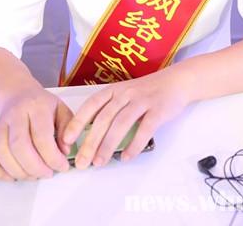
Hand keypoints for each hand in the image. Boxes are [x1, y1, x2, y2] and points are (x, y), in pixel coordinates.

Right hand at [0, 87, 72, 180]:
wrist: (19, 93)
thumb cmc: (42, 104)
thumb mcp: (62, 109)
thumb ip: (67, 128)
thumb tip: (65, 151)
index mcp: (36, 106)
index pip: (41, 135)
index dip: (52, 156)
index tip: (62, 166)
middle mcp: (15, 115)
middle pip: (19, 145)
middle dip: (35, 167)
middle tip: (47, 174)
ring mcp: (0, 125)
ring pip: (1, 152)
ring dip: (18, 171)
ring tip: (33, 175)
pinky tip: (12, 176)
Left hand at [63, 64, 191, 169]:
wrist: (176, 81)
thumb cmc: (147, 91)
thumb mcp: (124, 94)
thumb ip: (110, 110)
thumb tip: (90, 136)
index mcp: (114, 90)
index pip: (91, 105)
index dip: (77, 122)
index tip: (66, 140)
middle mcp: (126, 93)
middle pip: (104, 118)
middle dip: (90, 142)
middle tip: (82, 161)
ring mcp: (142, 101)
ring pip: (121, 124)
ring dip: (108, 145)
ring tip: (100, 162)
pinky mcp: (158, 110)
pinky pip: (144, 129)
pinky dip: (134, 145)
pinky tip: (126, 157)